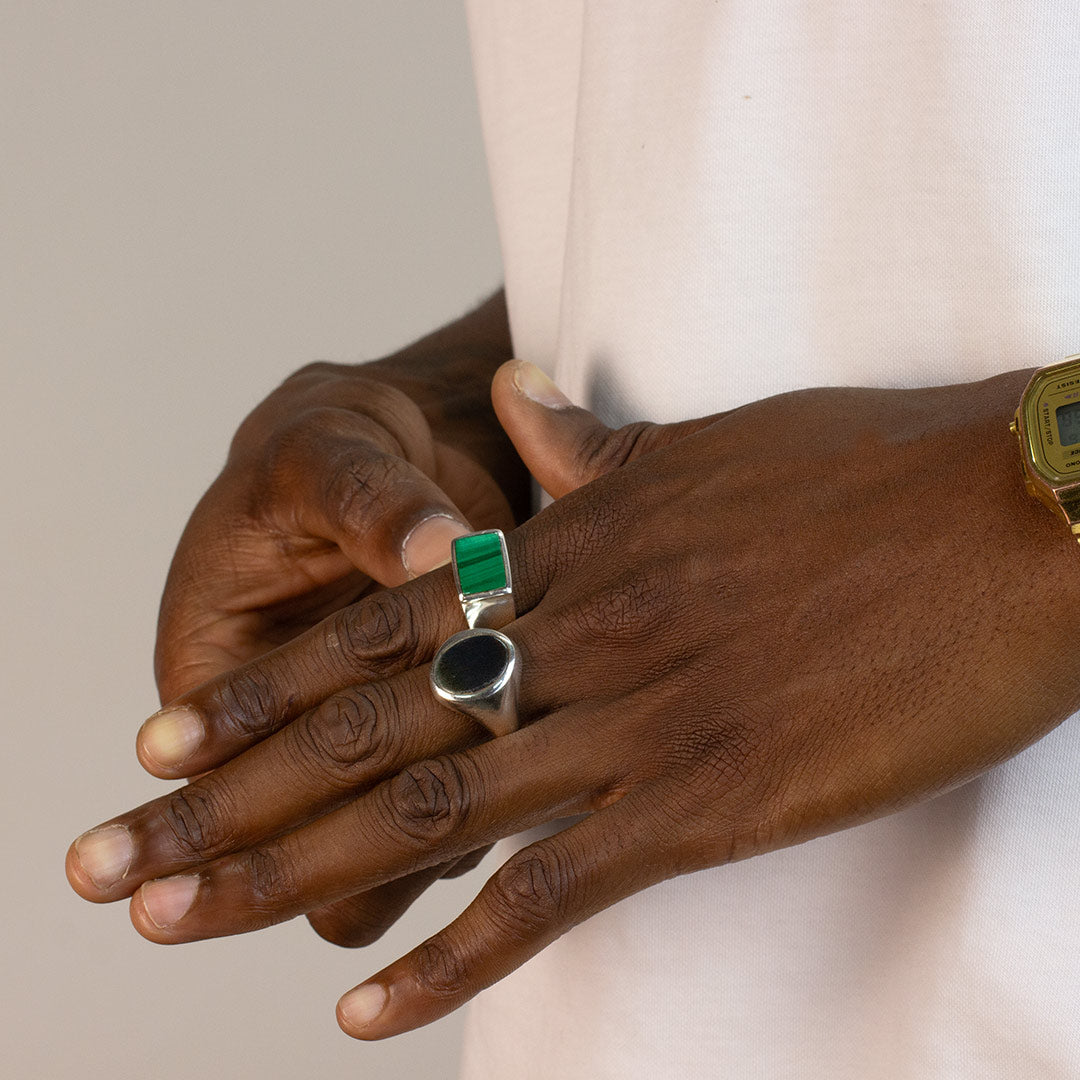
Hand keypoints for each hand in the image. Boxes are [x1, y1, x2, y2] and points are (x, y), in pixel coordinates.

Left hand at [68, 361, 1079, 1039]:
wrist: (1007, 516)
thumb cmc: (866, 473)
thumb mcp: (708, 448)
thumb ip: (594, 450)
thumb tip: (525, 405)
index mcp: (573, 547)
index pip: (376, 629)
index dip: (261, 691)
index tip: (168, 741)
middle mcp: (576, 632)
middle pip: (362, 730)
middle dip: (224, 800)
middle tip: (111, 859)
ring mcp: (636, 719)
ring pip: (424, 812)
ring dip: (287, 879)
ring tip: (180, 929)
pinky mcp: (709, 799)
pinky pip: (550, 895)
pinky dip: (454, 960)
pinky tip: (369, 1012)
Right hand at [143, 292, 521, 941]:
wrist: (389, 446)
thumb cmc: (331, 450)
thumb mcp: (328, 460)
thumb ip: (372, 505)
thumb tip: (433, 547)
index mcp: (215, 664)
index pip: (221, 781)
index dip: (256, 815)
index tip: (318, 828)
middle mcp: (286, 727)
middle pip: (303, 837)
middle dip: (346, 859)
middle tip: (406, 860)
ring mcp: (368, 738)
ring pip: (388, 833)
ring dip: (436, 832)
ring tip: (503, 791)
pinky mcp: (439, 727)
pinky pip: (460, 787)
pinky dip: (493, 786)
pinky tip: (550, 764)